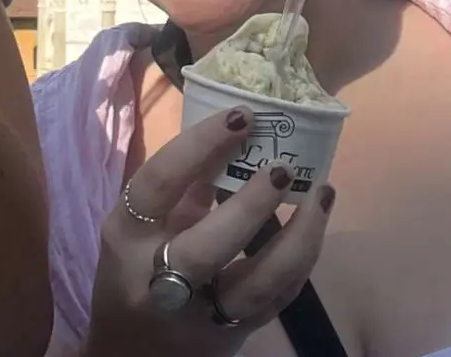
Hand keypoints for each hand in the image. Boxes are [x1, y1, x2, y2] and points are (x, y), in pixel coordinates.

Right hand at [84, 105, 335, 356]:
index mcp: (127, 238)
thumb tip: (231, 138)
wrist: (130, 353)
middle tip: (284, 167)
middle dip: (252, 205)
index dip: (199, 144)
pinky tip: (314, 226)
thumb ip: (180, 187)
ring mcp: (200, 315)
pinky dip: (301, 260)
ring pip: (258, 283)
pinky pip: (278, 298)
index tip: (241, 117)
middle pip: (206, 247)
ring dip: (299, 237)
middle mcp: (158, 281)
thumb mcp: (137, 227)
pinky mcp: (234, 335)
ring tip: (323, 194)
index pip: (158, 183)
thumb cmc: (132, 273)